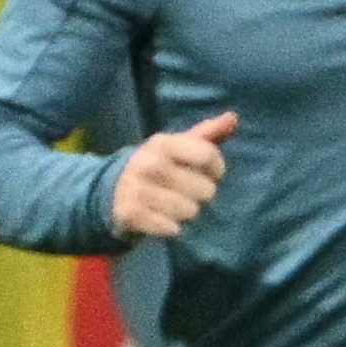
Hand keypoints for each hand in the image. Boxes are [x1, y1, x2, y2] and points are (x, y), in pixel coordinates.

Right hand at [111, 111, 234, 239]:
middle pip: (205, 189)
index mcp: (162, 143)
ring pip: (190, 211)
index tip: (209, 173)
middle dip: (202, 195)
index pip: (208, 155)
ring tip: (173, 205)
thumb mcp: (180, 147)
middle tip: (186, 192)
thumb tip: (232, 118)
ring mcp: (136, 188)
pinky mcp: (129, 214)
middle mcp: (148, 163)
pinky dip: (171, 228)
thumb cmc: (160, 166)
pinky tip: (162, 220)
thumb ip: (208, 134)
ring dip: (187, 213)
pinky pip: (170, 228)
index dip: (216, 169)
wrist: (113, 191)